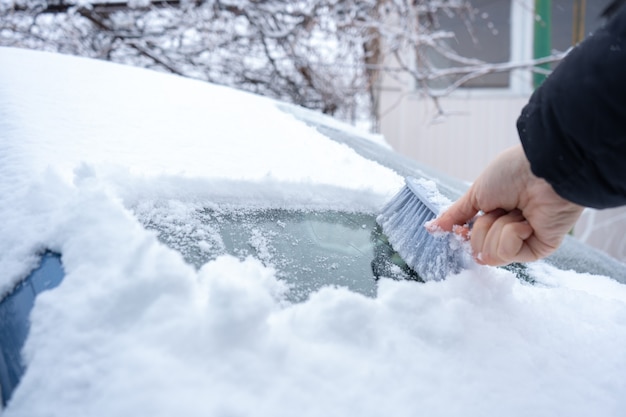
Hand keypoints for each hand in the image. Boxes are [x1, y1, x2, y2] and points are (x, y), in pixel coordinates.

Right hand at [430, 145, 583, 265]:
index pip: (471, 239)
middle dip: (483, 226)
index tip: (461, 226)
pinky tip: (526, 221)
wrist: (542, 171)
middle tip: (500, 208)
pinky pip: (507, 253)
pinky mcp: (538, 249)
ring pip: (490, 254)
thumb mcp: (476, 193)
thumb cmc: (513, 173)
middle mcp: (508, 231)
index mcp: (495, 216)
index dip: (463, 233)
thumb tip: (432, 228)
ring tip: (516, 212)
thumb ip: (456, 214)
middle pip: (477, 248)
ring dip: (497, 228)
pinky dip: (511, 235)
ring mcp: (523, 242)